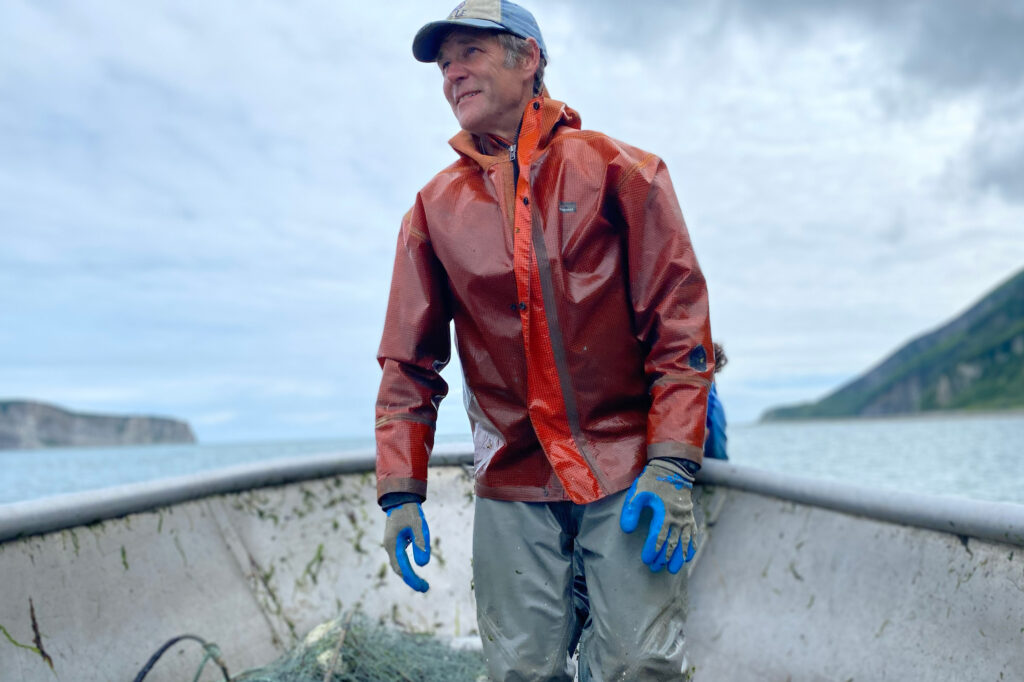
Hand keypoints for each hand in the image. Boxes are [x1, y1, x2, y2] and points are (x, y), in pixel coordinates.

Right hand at [383, 502, 430, 591]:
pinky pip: (400, 558)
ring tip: (422, 583)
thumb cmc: (410, 510)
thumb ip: (421, 543)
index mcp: (393, 544)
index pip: (402, 568)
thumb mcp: (419, 525)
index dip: (412, 579)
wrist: (400, 497)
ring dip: (409, 574)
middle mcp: (390, 546)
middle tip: (425, 588)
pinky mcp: (396, 541)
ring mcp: (392, 544)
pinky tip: (416, 569)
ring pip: (399, 564)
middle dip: (411, 580)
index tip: (424, 587)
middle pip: (399, 569)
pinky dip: (407, 567)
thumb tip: (423, 565)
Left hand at [619, 458, 696, 573]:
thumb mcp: (638, 492)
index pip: (658, 538)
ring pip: (683, 543)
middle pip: (671, 544)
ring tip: (671, 570)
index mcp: (664, 513)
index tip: (646, 560)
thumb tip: (626, 530)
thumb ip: (631, 511)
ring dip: (677, 557)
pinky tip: (687, 558)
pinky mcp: (690, 517)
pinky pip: (693, 535)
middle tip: (654, 568)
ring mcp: (686, 518)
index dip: (652, 550)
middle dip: (662, 558)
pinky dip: (690, 548)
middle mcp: (677, 518)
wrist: (673, 469)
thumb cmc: (652, 481)